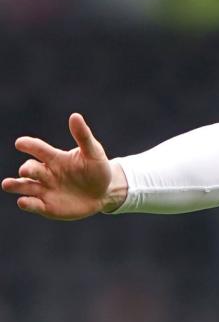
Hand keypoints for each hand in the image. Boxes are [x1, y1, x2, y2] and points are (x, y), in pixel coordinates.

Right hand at [3, 113, 121, 219]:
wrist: (105, 193)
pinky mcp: (47, 206)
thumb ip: (83, 136)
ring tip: (6, 184)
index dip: (29, 145)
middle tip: (26, 170)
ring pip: (25, 186)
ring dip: (15, 185)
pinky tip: (23, 201)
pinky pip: (34, 204)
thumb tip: (75, 116)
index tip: (20, 143)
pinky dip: (27, 203)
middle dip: (26, 169)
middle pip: (30, 169)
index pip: (38, 149)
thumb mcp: (93, 152)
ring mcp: (45, 190)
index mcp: (55, 158)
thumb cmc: (97, 169)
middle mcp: (46, 173)